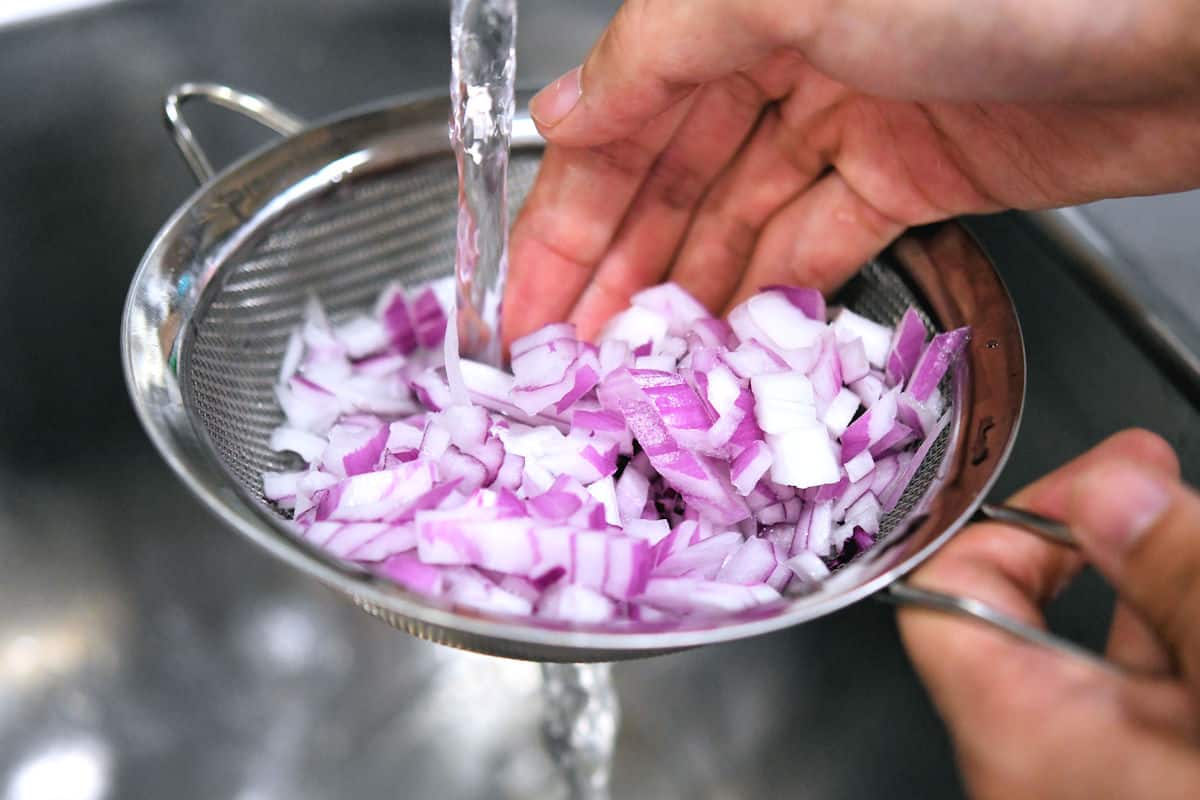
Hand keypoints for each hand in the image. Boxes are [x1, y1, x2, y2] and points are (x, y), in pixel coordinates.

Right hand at [504, 0, 1199, 345]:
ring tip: (641, 375)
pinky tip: (737, 341)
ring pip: (743, 220)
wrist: (1194, 17)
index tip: (527, 306)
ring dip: (687, 296)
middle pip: (675, 181)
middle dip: (616, 274)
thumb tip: (561, 113)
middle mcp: (792, 53)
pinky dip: (778, 291)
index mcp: (743, 4)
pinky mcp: (923, 171)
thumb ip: (659, 52)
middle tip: (572, 365)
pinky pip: (826, 241)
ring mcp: (859, 117)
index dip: (566, 219)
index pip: (622, 122)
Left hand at [898, 429, 1199, 798]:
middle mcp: (1044, 775)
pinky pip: (1155, 715)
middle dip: (1114, 543)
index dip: (1010, 524)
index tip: (1097, 483)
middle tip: (1161, 481)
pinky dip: (1186, 659)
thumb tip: (1114, 491)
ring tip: (1188, 525)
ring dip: (1166, 597)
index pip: (949, 597)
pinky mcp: (1146, 790)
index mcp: (1028, 741)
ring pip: (1118, 669)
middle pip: (1043, 620)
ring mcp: (1101, 787)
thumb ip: (1183, 587)